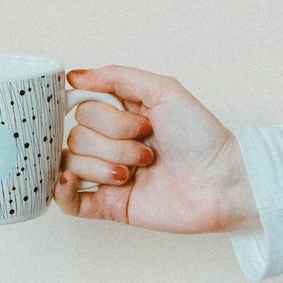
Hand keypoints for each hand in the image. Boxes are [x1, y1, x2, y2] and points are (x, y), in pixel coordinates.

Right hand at [54, 65, 259, 233]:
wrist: (221, 182)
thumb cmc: (201, 136)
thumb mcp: (163, 89)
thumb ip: (116, 76)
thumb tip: (73, 77)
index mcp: (121, 116)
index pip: (83, 109)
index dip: (106, 116)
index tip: (139, 121)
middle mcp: (111, 144)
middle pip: (77, 136)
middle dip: (114, 142)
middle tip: (148, 150)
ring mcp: (107, 176)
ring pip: (71, 163)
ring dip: (105, 165)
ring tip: (138, 172)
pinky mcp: (108, 206)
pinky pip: (67, 201)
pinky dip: (61, 189)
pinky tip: (72, 180)